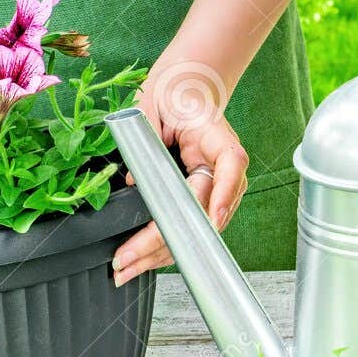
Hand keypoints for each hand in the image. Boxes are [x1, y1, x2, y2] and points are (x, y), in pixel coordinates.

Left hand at [112, 58, 248, 284]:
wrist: (182, 89)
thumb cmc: (170, 94)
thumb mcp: (151, 105)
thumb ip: (144, 139)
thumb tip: (134, 182)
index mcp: (217, 136)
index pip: (230, 165)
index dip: (222, 195)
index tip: (211, 218)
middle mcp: (221, 167)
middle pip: (204, 210)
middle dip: (168, 240)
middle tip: (130, 257)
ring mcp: (213, 186)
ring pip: (195, 228)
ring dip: (161, 252)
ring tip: (127, 267)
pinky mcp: (199, 197)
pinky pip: (187, 227)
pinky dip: (164, 245)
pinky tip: (140, 259)